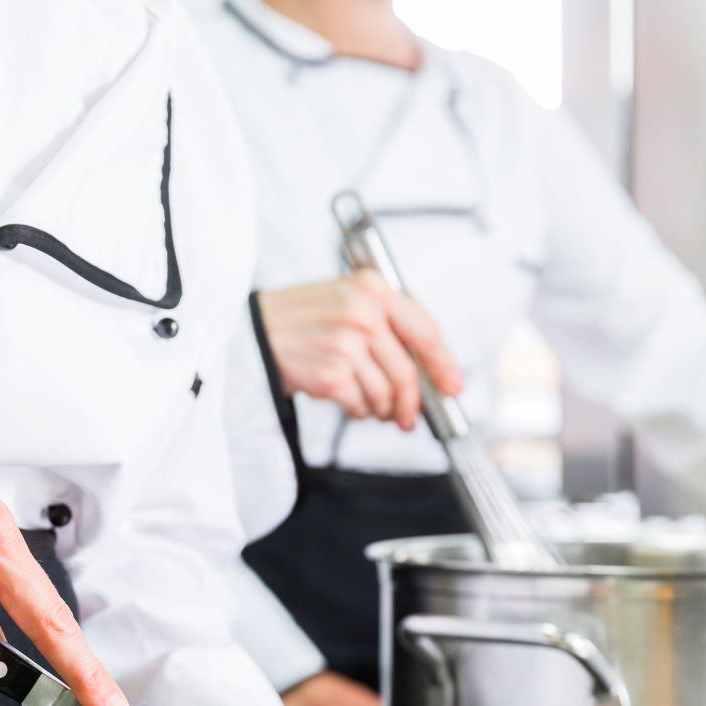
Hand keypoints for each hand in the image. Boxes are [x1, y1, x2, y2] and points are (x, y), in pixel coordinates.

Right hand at [257, 269, 462, 428]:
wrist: (252, 332)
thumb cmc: (300, 319)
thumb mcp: (347, 299)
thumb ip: (388, 324)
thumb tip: (427, 369)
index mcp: (373, 289)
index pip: (425, 331)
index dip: (443, 364)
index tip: (453, 386)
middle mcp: (364, 313)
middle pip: (408, 373)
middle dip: (411, 403)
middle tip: (407, 417)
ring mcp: (347, 345)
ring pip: (386, 394)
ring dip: (381, 408)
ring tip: (368, 405)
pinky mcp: (331, 375)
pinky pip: (362, 405)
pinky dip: (358, 410)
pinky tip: (346, 399)